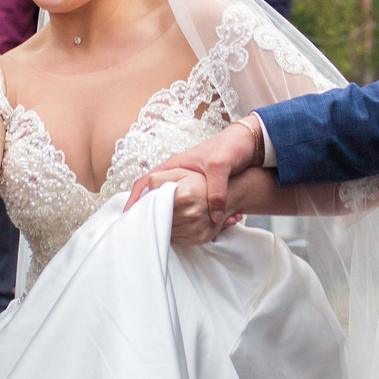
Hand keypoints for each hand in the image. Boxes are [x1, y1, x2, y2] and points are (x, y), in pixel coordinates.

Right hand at [129, 115, 265, 238]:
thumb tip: (214, 217)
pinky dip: (189, 220)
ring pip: (171, 205)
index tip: (129, 215)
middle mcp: (179, 176)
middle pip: (155, 197)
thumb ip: (216, 190)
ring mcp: (188, 184)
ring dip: (170, 219)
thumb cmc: (230, 147)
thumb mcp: (221, 166)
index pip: (146, 182)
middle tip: (146, 231)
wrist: (249, 143)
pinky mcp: (201, 193)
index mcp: (175, 166)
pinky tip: (195, 231)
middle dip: (149, 214)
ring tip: (167, 235)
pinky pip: (190, 209)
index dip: (135, 199)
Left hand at [139, 166, 237, 244]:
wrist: (228, 194)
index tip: (134, 210)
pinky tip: (174, 223)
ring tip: (163, 216)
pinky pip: (176, 240)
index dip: (144, 208)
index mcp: (183, 196)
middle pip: (158, 221)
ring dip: (161, 226)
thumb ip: (159, 178)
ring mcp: (195, 228)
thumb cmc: (202, 182)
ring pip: (166, 232)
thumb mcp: (180, 172)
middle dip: (152, 217)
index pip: (154, 206)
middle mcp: (190, 214)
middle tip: (146, 213)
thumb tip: (144, 190)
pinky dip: (171, 233)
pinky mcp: (199, 238)